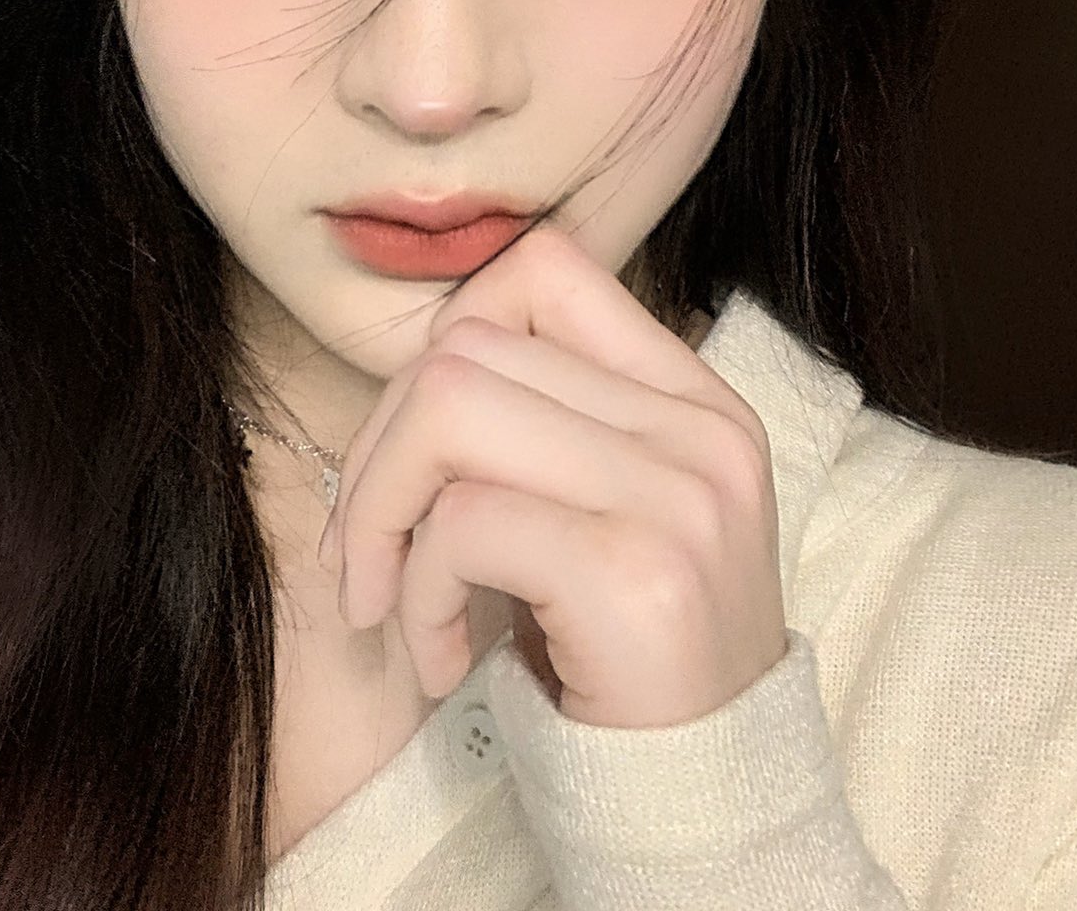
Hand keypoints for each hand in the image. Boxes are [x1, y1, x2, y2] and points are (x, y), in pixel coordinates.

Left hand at [317, 223, 788, 727]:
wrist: (709, 806)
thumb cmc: (624, 661)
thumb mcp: (604, 514)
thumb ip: (537, 427)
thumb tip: (408, 379)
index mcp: (693, 399)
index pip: (544, 271)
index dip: (450, 340)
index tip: (422, 445)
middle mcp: (698, 428)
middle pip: (466, 345)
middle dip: (379, 447)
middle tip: (368, 550)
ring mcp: (678, 493)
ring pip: (448, 408)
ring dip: (381, 512)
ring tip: (393, 599)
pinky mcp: (634, 570)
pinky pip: (458, 522)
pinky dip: (415, 590)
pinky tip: (439, 656)